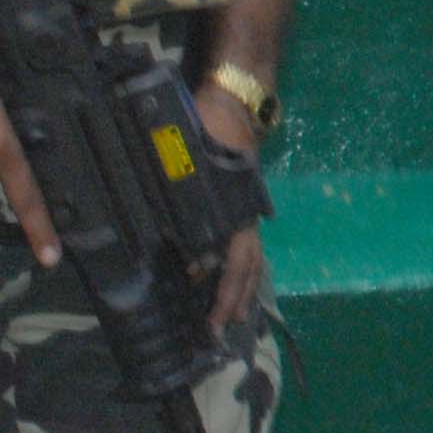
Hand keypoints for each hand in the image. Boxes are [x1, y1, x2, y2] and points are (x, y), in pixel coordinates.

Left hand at [191, 82, 273, 331]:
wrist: (231, 100)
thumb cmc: (209, 127)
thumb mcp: (190, 159)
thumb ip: (185, 198)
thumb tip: (182, 247)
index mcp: (237, 210)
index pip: (237, 260)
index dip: (225, 291)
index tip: (213, 317)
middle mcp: (245, 215)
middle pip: (248, 267)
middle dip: (235, 301)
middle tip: (221, 332)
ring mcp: (245, 210)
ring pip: (250, 258)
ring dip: (241, 289)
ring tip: (233, 317)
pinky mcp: (239, 204)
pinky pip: (243, 244)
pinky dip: (238, 268)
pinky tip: (227, 280)